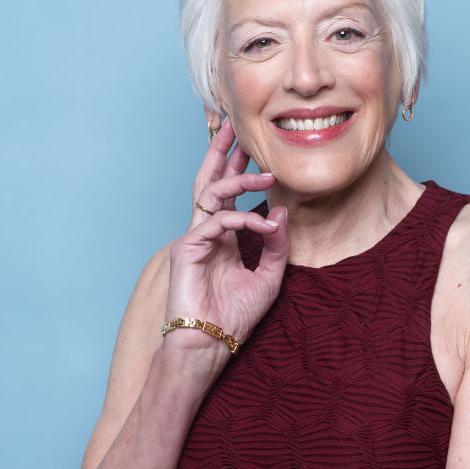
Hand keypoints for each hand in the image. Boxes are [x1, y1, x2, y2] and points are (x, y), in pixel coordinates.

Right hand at [165, 117, 288, 346]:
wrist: (212, 343)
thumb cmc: (236, 316)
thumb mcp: (269, 277)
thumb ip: (277, 245)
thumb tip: (282, 211)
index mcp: (224, 238)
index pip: (228, 195)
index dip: (237, 169)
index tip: (252, 148)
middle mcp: (208, 233)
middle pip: (211, 183)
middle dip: (222, 153)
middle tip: (234, 126)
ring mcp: (195, 238)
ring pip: (212, 195)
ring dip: (239, 180)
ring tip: (267, 175)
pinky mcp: (187, 248)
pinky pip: (217, 221)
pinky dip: (244, 219)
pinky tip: (265, 225)